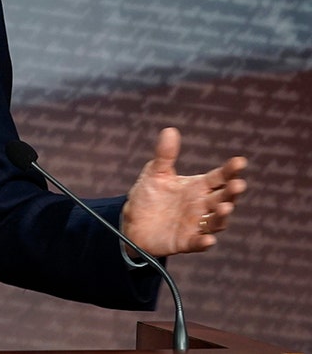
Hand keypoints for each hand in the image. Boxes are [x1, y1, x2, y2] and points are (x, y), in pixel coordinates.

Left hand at [122, 127, 246, 256]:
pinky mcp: (185, 242)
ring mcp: (195, 225)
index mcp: (198, 187)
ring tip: (225, 206)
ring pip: (216, 221)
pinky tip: (208, 240)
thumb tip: (169, 130)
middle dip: (232, 192)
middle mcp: (202, 206)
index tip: (240, 161)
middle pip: (223, 198)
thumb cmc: (150, 195)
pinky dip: (204, 242)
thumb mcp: (155, 173)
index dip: (230, 170)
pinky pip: (197, 243)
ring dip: (222, 215)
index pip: (219, 177)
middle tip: (238, 184)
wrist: (133, 222)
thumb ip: (165, 155)